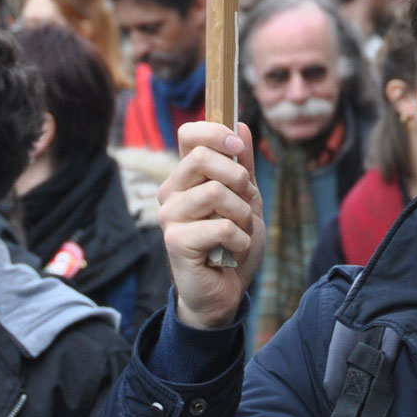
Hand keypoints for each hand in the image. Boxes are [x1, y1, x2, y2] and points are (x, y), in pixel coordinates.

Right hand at [159, 121, 265, 330]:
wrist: (226, 292)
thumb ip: (242, 165)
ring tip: (240, 232)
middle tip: (246, 203)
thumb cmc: (233, 243)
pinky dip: (240, 239)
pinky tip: (233, 251)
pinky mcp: (175, 242)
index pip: (189, 134)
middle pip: (203, 157)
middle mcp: (171, 192)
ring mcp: (170, 216)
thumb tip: (241, 125)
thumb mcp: (246, 198)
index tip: (237, 147)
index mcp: (186, 176)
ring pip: (215, 192)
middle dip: (238, 178)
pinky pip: (221, 227)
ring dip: (243, 214)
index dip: (216, 132)